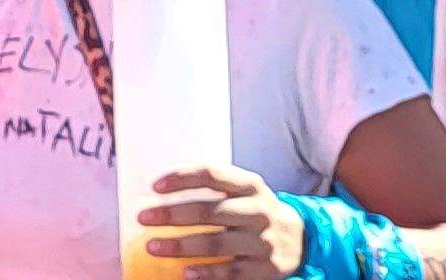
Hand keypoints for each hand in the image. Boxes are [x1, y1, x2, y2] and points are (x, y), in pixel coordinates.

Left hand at [135, 166, 305, 276]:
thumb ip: (213, 189)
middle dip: (172, 214)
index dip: (183, 178)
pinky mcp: (266, 269)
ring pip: (216, 243)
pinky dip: (207, 274)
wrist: (302, 240)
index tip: (154, 186)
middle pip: (209, 210)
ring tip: (153, 246)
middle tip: (143, 217)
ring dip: (181, 246)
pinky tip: (185, 273)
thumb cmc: (255, 212)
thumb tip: (160, 193)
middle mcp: (258, 211)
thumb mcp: (243, 192)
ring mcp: (263, 241)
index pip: (212, 174)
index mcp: (250, 186)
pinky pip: (232, 272)